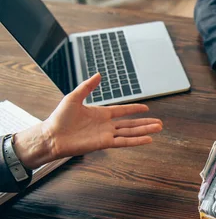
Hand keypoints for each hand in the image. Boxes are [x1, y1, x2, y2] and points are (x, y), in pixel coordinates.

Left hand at [13, 73, 161, 168]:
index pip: (122, 111)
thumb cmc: (60, 117)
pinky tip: (148, 139)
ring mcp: (107, 134)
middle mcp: (106, 125)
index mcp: (101, 113)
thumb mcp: (73, 97)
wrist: (52, 136)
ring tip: (158, 129)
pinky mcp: (105, 143)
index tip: (146, 108)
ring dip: (145, 130)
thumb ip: (87, 87)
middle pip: (131, 123)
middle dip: (145, 123)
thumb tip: (98, 75)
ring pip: (130, 132)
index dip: (134, 109)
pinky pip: (124, 141)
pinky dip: (136, 141)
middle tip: (159, 123)